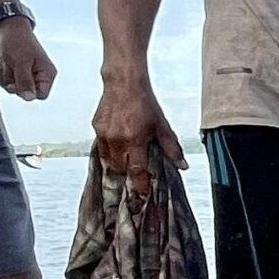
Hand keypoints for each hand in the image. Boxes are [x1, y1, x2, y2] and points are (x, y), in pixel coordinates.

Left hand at [0, 17, 55, 101]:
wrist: (6, 27)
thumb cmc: (17, 40)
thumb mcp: (21, 62)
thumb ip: (25, 81)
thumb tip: (29, 97)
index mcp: (46, 74)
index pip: (41, 95)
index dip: (28, 91)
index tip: (18, 81)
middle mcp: (38, 76)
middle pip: (25, 93)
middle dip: (13, 82)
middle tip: (11, 67)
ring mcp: (26, 75)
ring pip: (13, 89)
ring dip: (5, 77)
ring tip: (6, 62)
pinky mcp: (16, 72)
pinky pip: (6, 83)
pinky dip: (0, 75)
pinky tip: (2, 63)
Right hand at [94, 74, 182, 194]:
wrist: (123, 82)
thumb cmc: (145, 103)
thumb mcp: (162, 126)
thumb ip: (172, 148)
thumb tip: (183, 166)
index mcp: (135, 140)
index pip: (136, 171)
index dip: (140, 186)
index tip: (142, 196)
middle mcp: (117, 139)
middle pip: (121, 170)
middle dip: (129, 177)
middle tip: (136, 180)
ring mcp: (104, 134)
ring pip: (109, 162)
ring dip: (118, 167)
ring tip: (127, 165)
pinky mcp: (96, 129)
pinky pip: (101, 149)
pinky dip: (110, 154)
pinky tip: (118, 150)